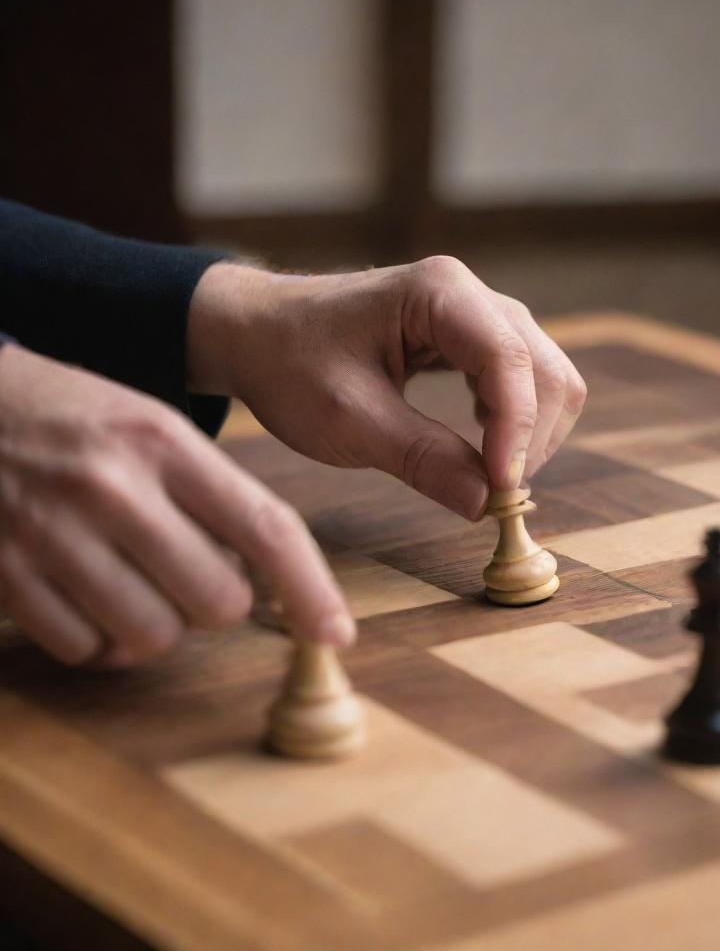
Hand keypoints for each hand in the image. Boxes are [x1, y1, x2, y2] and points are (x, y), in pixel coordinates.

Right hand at [0, 345, 353, 665]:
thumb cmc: (70, 419)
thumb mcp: (148, 428)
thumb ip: (208, 494)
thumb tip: (267, 580)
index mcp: (163, 442)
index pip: (264, 526)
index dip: (310, 589)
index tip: (337, 633)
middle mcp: (114, 487)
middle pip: (218, 601)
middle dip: (215, 602)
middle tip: (186, 571)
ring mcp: (52, 534)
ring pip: (154, 637)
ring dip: (156, 625)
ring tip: (132, 582)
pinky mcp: (3, 573)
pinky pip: (85, 649)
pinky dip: (97, 640)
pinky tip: (86, 599)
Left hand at [188, 256, 586, 518]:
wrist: (255, 333)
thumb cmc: (288, 362)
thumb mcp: (348, 419)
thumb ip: (423, 459)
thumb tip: (488, 505)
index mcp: (439, 293)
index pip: (508, 360)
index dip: (516, 430)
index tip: (501, 490)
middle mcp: (469, 294)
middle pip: (544, 369)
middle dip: (532, 437)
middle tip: (497, 496)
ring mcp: (475, 314)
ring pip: (544, 376)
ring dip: (530, 433)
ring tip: (489, 476)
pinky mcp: (471, 339)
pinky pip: (521, 381)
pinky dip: (515, 422)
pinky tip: (482, 446)